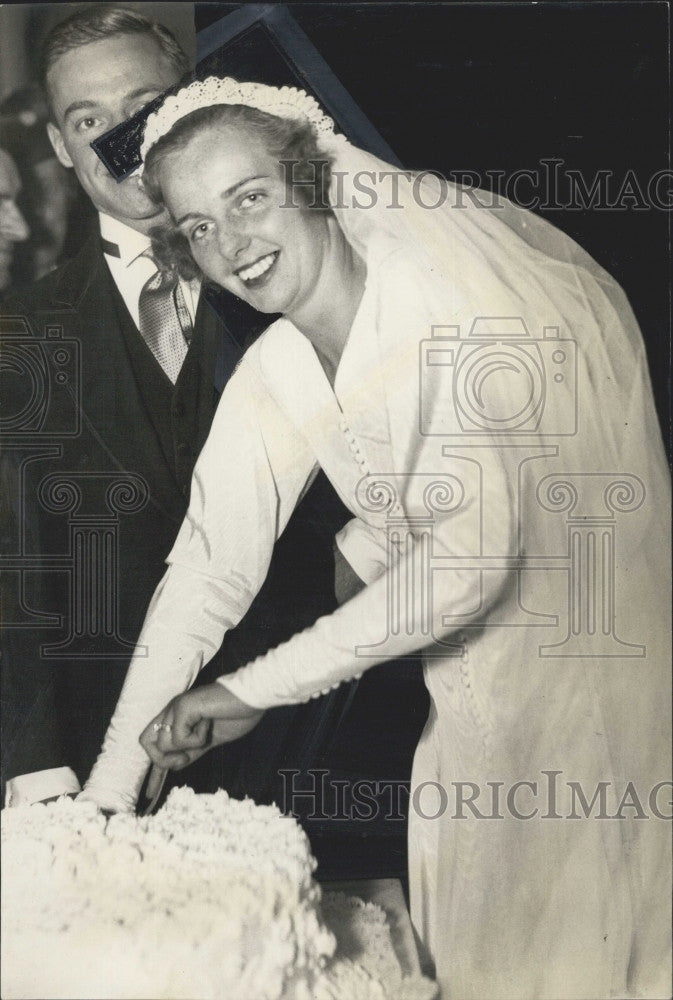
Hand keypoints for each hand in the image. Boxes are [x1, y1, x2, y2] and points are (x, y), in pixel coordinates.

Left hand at [139, 683, 263, 776]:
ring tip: (205, 732)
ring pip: (164, 744)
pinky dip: (197, 739)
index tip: (149, 793)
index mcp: (177, 717)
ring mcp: (176, 707)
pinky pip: (179, 738)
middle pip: (147, 744)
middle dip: (165, 759)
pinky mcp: (184, 706)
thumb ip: (191, 751)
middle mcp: (172, 710)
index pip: (153, 744)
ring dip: (187, 747)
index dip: (153, 771)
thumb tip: (175, 766)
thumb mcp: (209, 740)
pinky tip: (208, 724)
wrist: (252, 698)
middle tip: (188, 756)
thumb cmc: (236, 715)